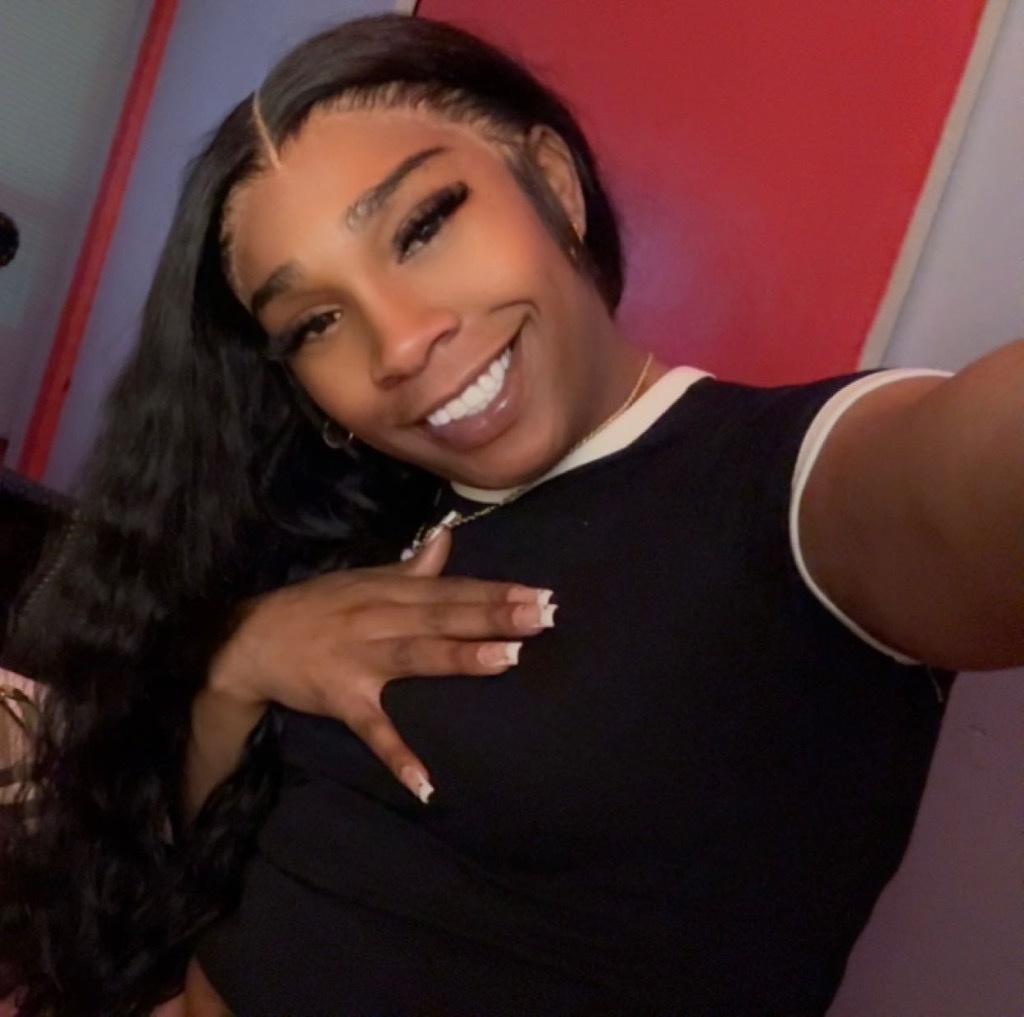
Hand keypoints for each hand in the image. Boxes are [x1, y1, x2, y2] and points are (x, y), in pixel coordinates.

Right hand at [209, 528, 555, 801]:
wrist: (250, 639)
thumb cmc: (317, 607)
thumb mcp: (364, 578)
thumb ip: (411, 566)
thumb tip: (448, 537)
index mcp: (390, 591)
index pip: (452, 589)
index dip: (496, 591)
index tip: (539, 593)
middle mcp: (380, 618)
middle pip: (444, 615)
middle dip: (494, 615)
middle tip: (544, 615)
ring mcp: (361, 658)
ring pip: (418, 656)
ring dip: (462, 657)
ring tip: (510, 659)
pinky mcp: (341, 698)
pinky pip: (373, 730)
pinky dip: (398, 756)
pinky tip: (426, 783)